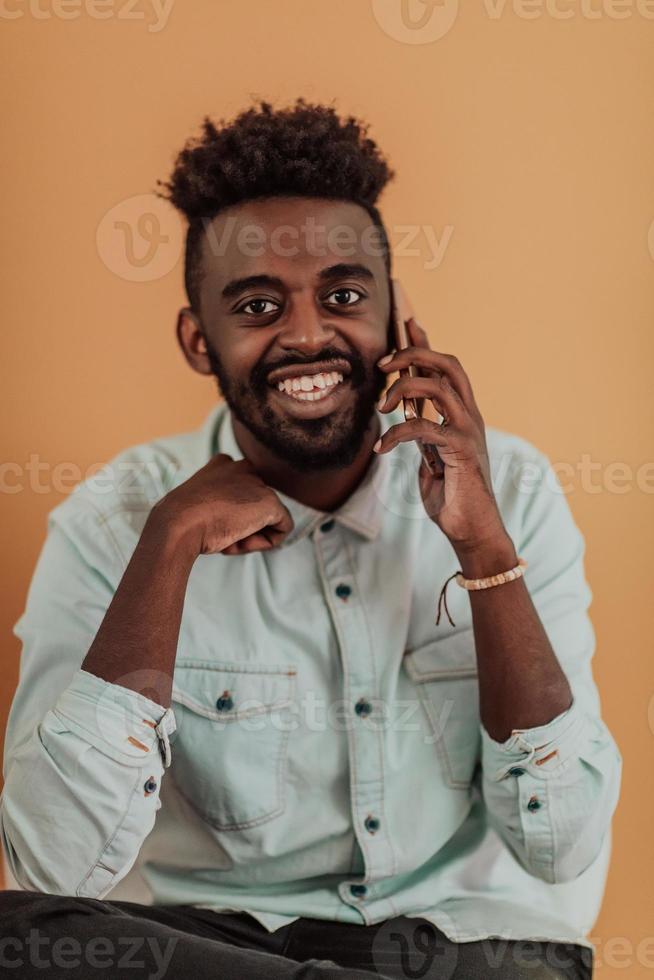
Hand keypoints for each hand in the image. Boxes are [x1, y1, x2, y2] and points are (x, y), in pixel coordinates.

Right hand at [152, 454, 293, 556]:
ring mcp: (258, 484)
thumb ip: (216, 505)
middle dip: (241, 525)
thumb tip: (233, 522)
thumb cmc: (180, 521)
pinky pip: (281, 530)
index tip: (211, 524)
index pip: (239, 494)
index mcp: (223, 465)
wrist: (178, 525)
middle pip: (254, 508)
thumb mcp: (196, 506)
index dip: (228, 516)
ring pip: (266, 520)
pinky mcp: (270, 502)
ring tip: (224, 538)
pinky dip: (263, 544)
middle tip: (218, 534)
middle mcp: (244, 468)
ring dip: (248, 536)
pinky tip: (239, 542)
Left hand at [375, 317, 506, 552]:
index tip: (406, 321)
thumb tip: (402, 406)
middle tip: (383, 364)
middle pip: (448, 363)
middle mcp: (470, 415)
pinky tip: (383, 448)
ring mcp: (469, 431)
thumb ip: (421, 427)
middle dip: (414, 353)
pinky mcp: (461, 450)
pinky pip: (424, 428)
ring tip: (382, 407)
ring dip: (403, 389)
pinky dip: (397, 434)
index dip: (425, 342)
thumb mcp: (430, 453)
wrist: (472, 529)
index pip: (445, 367)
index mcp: (463, 413)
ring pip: (439, 386)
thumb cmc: (451, 493)